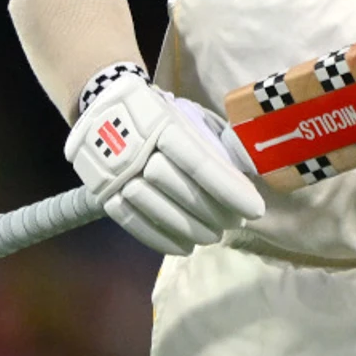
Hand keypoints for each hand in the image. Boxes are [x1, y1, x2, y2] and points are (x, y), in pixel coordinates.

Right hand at [65, 75, 265, 255]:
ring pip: (156, 209)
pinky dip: (160, 239)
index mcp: (162, 124)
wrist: (101, 109)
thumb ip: (214, 141)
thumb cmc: (160, 115)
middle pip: (179, 189)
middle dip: (212, 211)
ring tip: (213, 236)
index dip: (229, 189)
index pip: (200, 163)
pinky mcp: (101, 194)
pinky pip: (131, 223)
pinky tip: (184, 247)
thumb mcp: (188, 115)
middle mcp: (135, 150)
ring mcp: (114, 174)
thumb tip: (246, 170)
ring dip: (189, 228)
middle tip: (235, 223)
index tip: (255, 209)